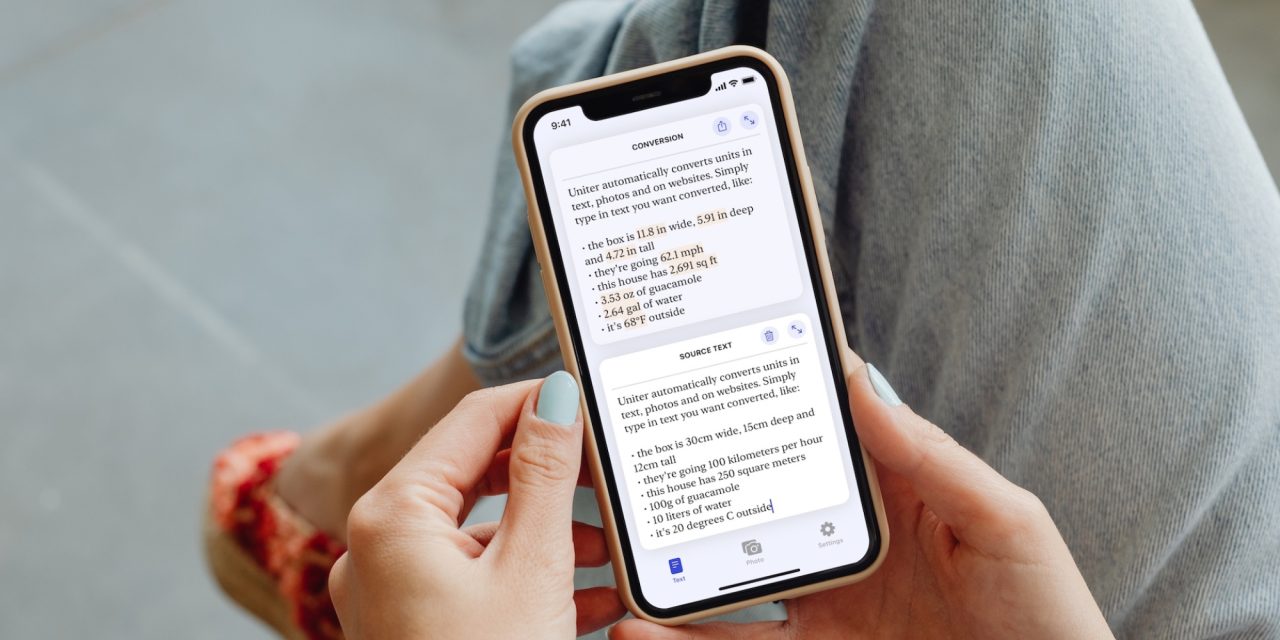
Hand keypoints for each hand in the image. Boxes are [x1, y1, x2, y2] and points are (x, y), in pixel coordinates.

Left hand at [329, 372, 626, 638]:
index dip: (532, 401)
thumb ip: (544, 473)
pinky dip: (527, 573)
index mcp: (393, 516)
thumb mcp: (532, 566)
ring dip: (546, 530)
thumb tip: (555, 398)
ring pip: (479, 530)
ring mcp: (392, 588)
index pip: (471, 422)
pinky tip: (586, 590)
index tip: (585, 396)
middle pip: (472, 474)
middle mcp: (379, 545)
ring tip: (607, 545)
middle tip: (604, 468)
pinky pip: (474, 576)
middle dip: (546, 474)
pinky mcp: (414, 623)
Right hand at [613, 349, 1112, 639]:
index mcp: (895, 485)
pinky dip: (688, 637)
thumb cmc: (1049, 611)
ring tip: (615, 551)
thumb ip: (932, 456)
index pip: (817, 427)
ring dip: (672, 563)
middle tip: (626, 462)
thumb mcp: (1004, 521)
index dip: (763, 393)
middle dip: (690, 480)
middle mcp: (849, 535)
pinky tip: (646, 628)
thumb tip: (861, 385)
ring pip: (731, 572)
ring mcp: (828, 597)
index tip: (701, 363)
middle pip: (753, 498)